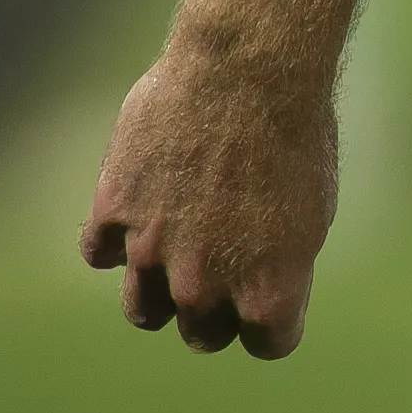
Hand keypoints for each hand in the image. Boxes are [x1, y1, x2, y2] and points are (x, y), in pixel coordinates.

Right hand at [79, 44, 337, 357]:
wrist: (250, 69)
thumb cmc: (296, 133)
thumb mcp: (312, 208)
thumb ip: (277, 262)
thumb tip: (252, 288)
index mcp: (269, 292)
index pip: (268, 343)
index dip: (273, 319)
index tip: (274, 290)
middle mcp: (206, 285)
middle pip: (202, 334)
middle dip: (214, 311)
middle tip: (222, 270)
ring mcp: (153, 252)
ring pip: (144, 310)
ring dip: (157, 296)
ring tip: (171, 263)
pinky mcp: (113, 212)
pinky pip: (99, 253)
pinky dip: (113, 240)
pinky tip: (134, 215)